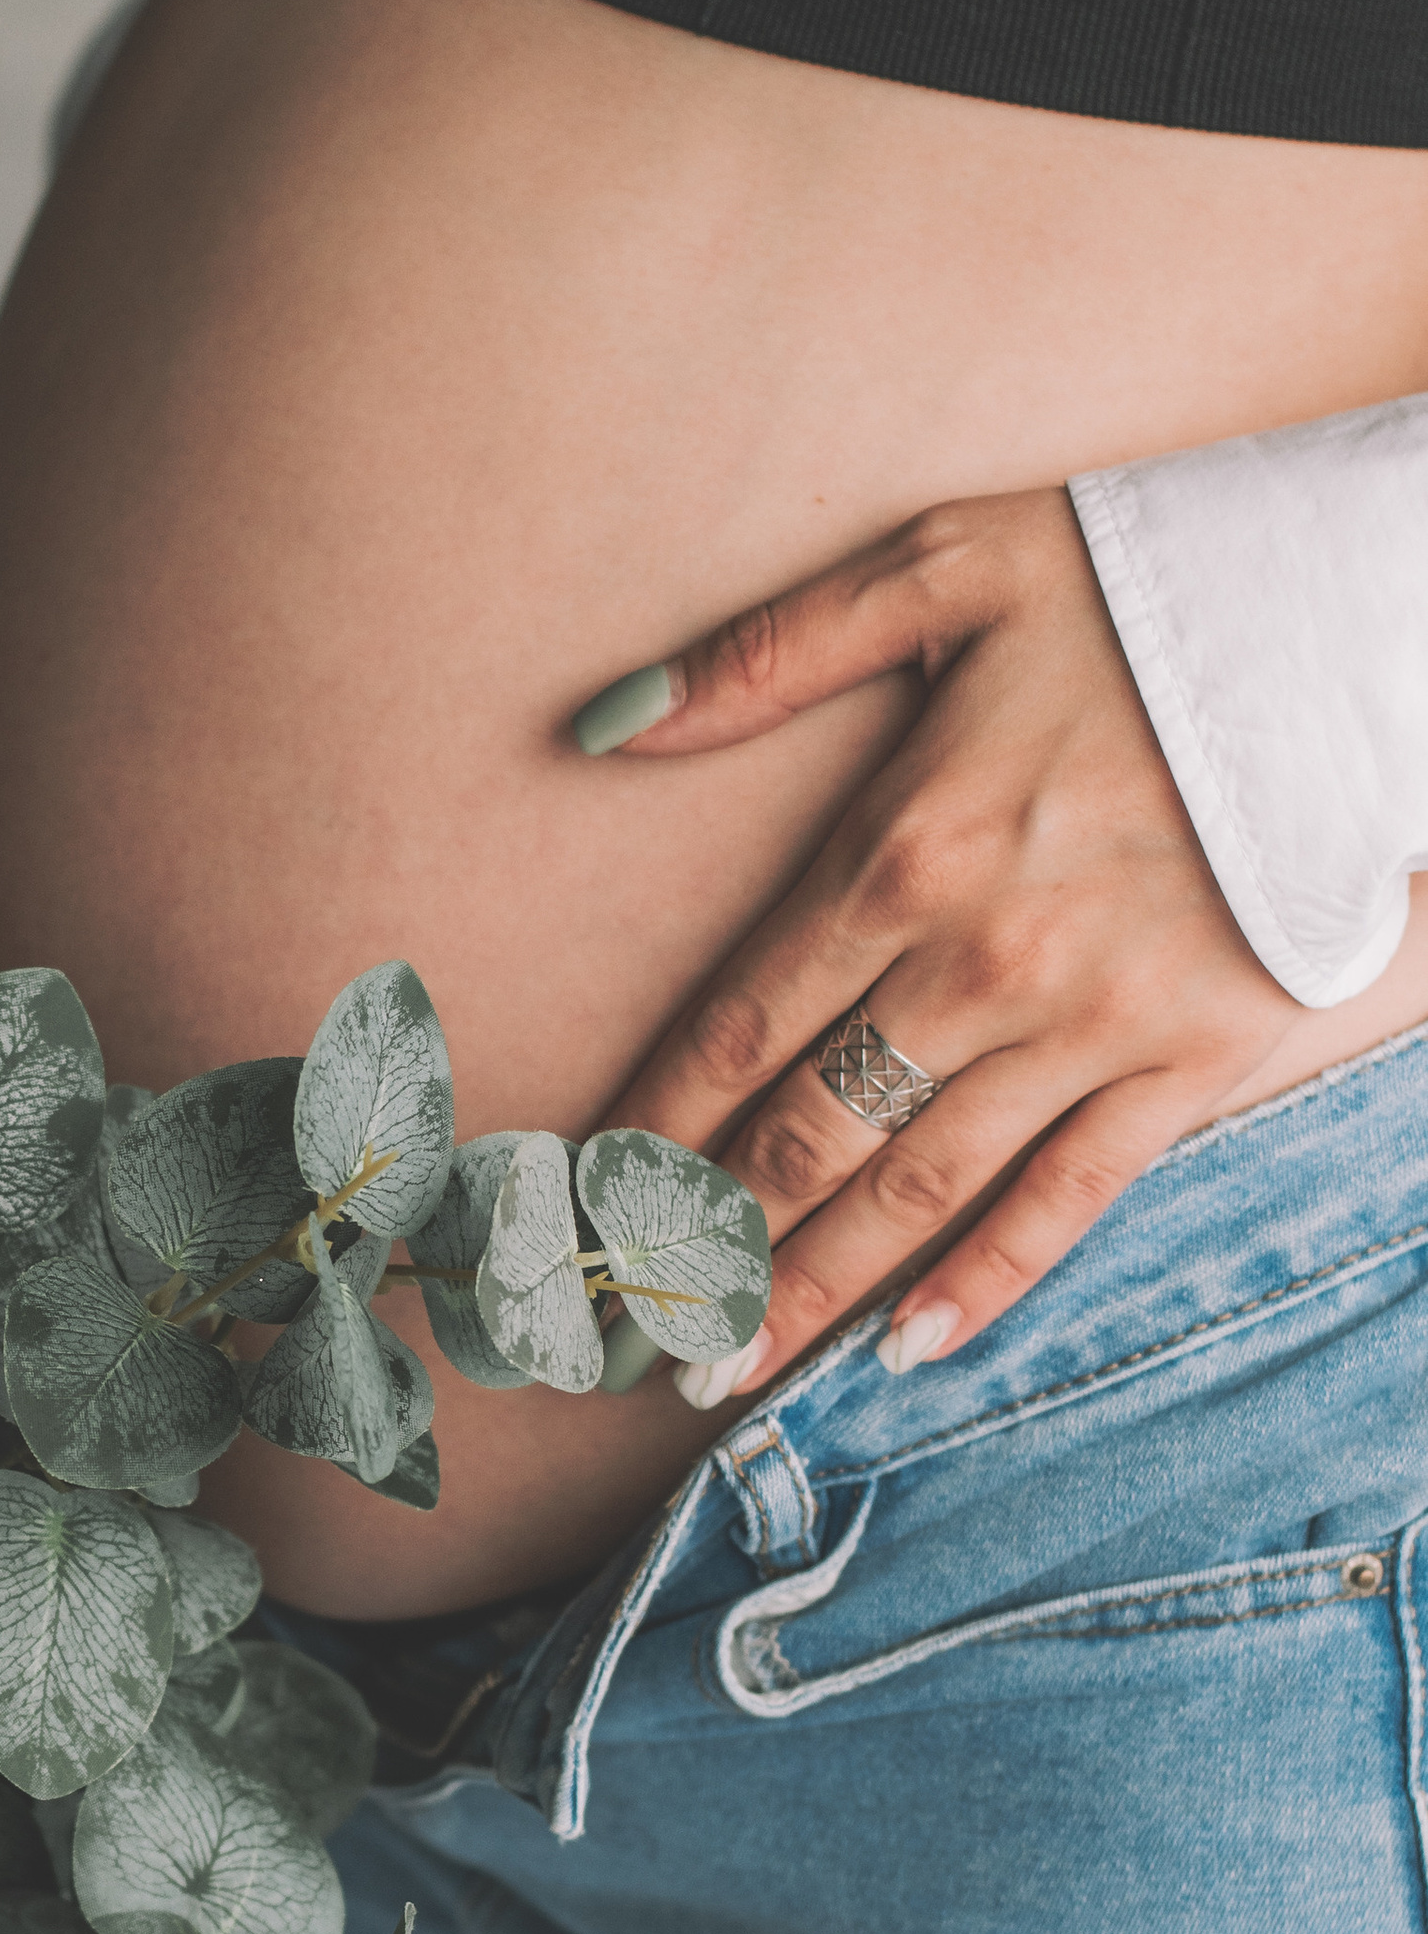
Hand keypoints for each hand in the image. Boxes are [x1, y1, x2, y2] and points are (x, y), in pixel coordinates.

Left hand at [585, 487, 1300, 1398]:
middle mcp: (981, 960)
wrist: (1364, 618)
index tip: (584, 1214)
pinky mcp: (1191, 1062)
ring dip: (807, 1292)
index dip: (647, 1137)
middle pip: (805, 1136)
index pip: (733, 1031)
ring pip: (915, 1189)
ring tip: (722, 1370)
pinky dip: (984, 1282)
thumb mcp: (945, 564)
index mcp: (901, 849)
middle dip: (703, 1245)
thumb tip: (607, 722)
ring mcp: (1090, 1024)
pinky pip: (1068, 1198)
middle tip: (629, 1333)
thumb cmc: (1147, 582)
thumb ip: (770, 652)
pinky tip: (904, 1350)